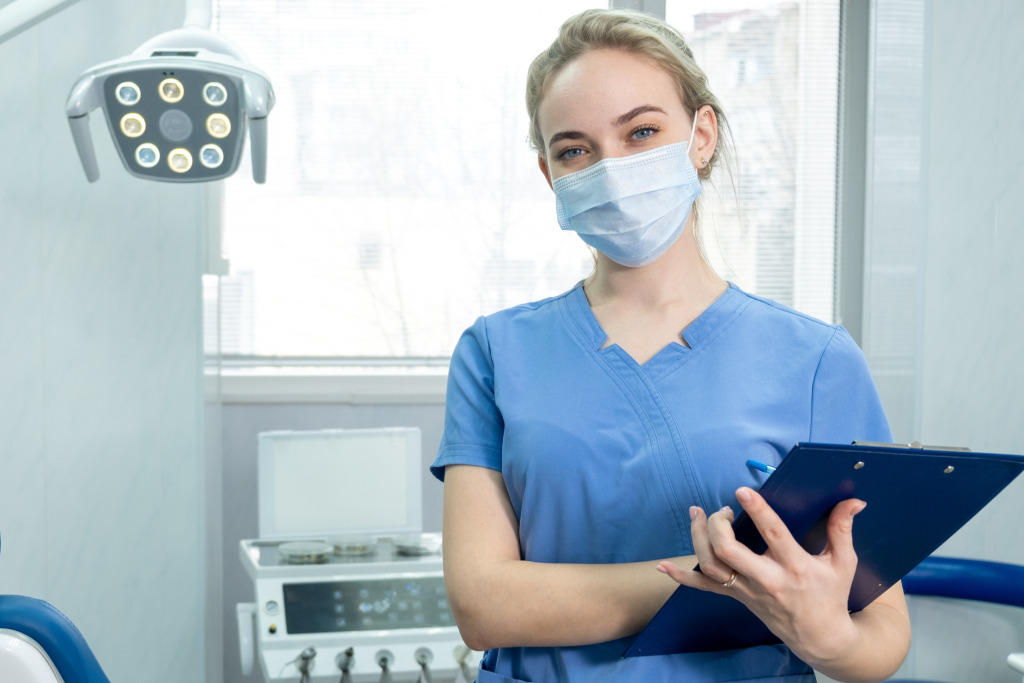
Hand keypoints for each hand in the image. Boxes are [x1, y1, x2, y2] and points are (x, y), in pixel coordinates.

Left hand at [657, 487, 865, 664]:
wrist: (820, 637)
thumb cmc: (832, 595)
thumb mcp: (843, 563)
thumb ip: (842, 529)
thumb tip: (853, 500)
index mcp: (795, 566)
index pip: (773, 535)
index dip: (757, 511)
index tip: (742, 491)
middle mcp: (767, 579)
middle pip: (729, 551)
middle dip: (718, 525)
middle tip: (723, 510)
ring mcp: (748, 590)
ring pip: (712, 565)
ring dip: (698, 537)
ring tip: (698, 513)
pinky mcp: (737, 597)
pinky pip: (705, 588)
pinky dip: (682, 578)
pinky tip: (664, 566)